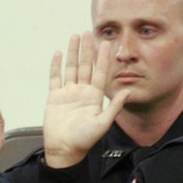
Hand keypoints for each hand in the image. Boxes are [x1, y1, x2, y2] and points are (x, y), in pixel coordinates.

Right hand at [42, 33, 121, 168]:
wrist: (64, 149)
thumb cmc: (84, 140)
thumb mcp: (103, 123)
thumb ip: (114, 106)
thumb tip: (128, 92)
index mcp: (94, 97)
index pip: (100, 72)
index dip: (103, 58)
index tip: (107, 43)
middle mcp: (82, 92)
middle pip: (85, 66)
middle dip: (88, 49)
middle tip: (90, 32)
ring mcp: (68, 93)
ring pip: (71, 68)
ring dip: (73, 53)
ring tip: (75, 37)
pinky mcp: (54, 97)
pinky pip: (55, 78)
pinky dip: (56, 66)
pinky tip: (58, 54)